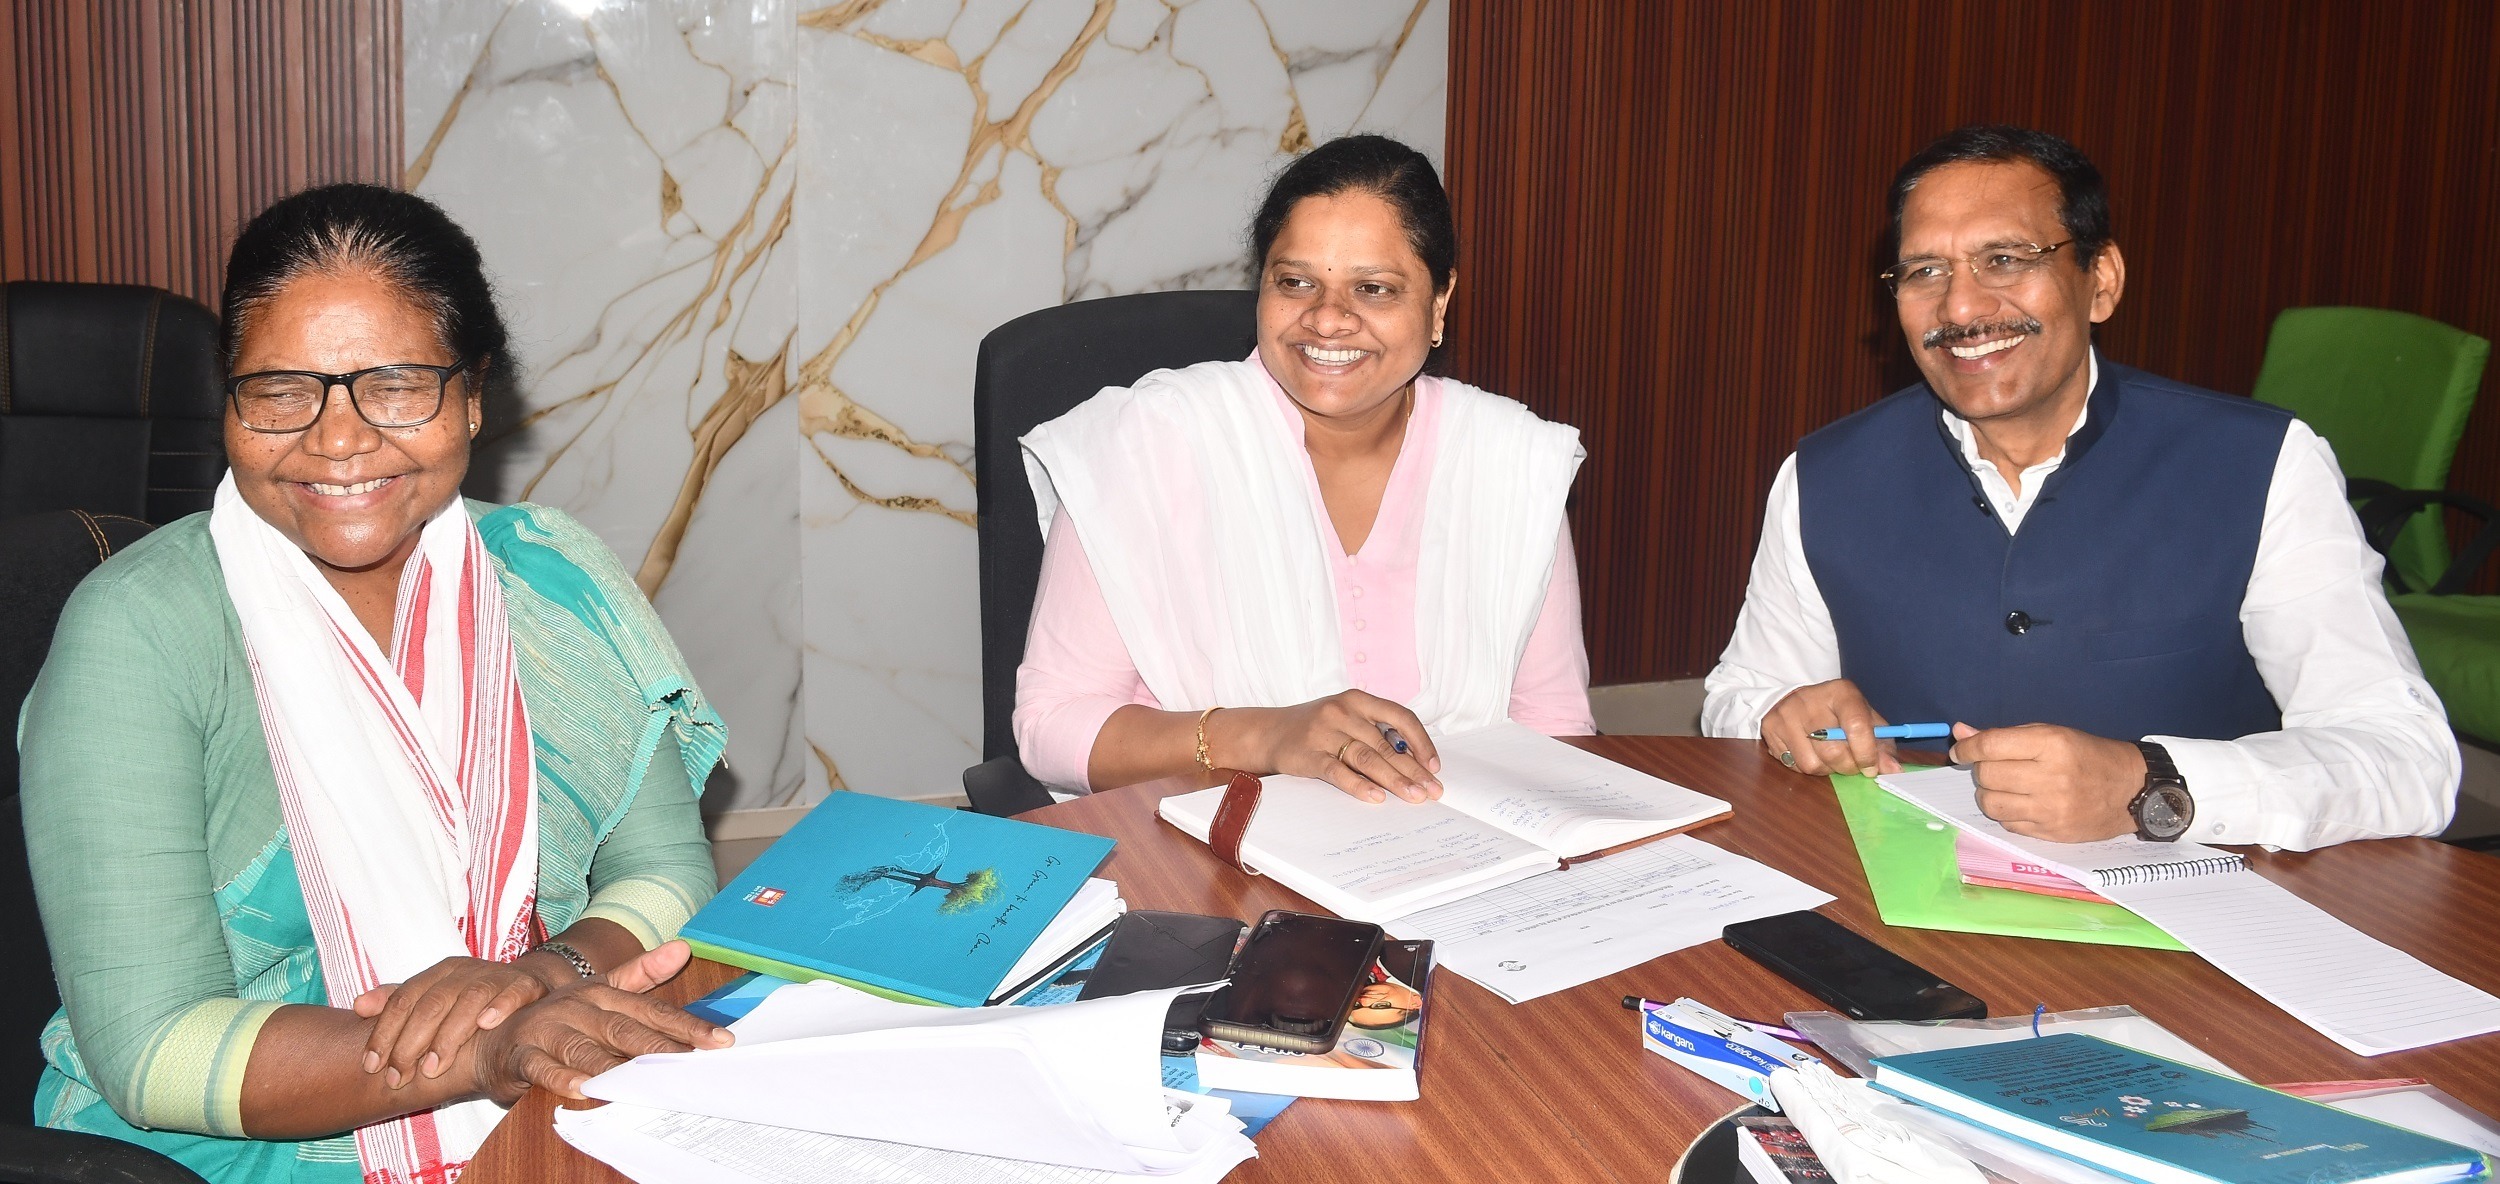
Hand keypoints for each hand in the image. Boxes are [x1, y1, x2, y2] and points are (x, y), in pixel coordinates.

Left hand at [353, 953, 573, 1087]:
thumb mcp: (433, 998)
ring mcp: (494, 976)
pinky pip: (511, 992)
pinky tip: (486, 1025)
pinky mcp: (524, 985)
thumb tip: (357, 1007)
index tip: (371, 1066)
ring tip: (435, 1067)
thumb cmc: (471, 1000)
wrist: (527, 985)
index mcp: (437, 973)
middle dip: (411, 1043)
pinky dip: (498, 1006)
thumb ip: (397, 1003)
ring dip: (449, 1035)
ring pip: (467, 999)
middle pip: (431, 1003)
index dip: (384, 1032)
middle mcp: (463, 971)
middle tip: (399, 1077)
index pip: (403, 999)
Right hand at [468, 940, 730, 1105]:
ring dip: (612, 1064)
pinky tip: (581, 1088)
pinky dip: (561, 1078)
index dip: (687, 1026)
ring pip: (585, 1048)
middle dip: (659, 1047)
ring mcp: (549, 1029)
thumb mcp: (600, 991)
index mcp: (603, 993)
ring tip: (641, 1079)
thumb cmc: (557, 1017)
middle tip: (690, 1063)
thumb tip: (683, 946)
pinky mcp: (522, 1054)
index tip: (721, 1041)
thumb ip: (641, 973)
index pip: (652, 1011)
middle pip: (624, 1029)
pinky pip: (542, 1067)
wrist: (490, 1032)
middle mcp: (579, 1007)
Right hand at [1222, 691, 1442, 802]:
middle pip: (1386, 744)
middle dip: (1414, 770)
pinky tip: (1376, 797)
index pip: (1400, 716)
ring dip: (1395, 780)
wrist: (1268, 732)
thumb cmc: (1316, 728)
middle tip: (1432, 791)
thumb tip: (1414, 761)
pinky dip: (1359, 785)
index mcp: (1358, 699)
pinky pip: (1338, 772)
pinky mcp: (1308, 754)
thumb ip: (1375, 732)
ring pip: (1367, 758)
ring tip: (1414, 796)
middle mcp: (1343, 711)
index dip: (1421, 741)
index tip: (1434, 766)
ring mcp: (1324, 732)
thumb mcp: (1346, 718)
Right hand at [1760, 680, 1899, 775]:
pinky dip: (1808, 768)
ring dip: (1827, 770)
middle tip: (1853, 765)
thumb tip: (1893, 770)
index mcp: (1841, 692)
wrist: (1796, 699)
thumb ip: (1882, 744)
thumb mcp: (1865, 719)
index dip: (1866, 753)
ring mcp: (1786, 714)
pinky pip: (1794, 766)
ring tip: (1830, 757)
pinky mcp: (1770, 728)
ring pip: (1812, 764)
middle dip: (1848, 766)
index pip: (1856, 726)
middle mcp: (1810, 700)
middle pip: (1833, 751)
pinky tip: (1812, 753)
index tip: (1871, 768)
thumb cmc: (1838, 712)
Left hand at [1949, 722, 2147, 841]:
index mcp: (2051, 745)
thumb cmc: (2089, 755)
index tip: (1960, 751)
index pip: (1990, 746)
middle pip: (1987, 776)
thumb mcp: (2051, 734)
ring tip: (2006, 786)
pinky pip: (2008, 824)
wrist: (2132, 789)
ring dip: (1990, 794)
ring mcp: (2052, 809)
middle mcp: (2051, 777)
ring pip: (1991, 804)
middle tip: (1995, 767)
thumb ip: (2004, 735)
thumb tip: (1960, 732)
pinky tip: (2023, 803)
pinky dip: (2007, 813)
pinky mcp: (2052, 833)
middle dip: (1982, 770)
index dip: (1967, 748)